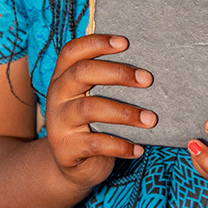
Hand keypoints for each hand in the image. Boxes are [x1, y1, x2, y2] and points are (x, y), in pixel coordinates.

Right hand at [43, 33, 157, 190]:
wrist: (70, 164)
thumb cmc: (90, 124)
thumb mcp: (89, 98)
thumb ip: (105, 82)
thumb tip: (146, 69)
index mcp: (62, 77)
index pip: (72, 52)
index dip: (96, 43)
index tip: (125, 42)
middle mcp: (56, 95)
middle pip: (82, 73)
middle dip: (118, 73)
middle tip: (147, 79)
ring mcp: (58, 122)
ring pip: (90, 108)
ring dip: (125, 113)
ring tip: (151, 119)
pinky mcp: (66, 148)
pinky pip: (96, 143)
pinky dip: (120, 145)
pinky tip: (138, 149)